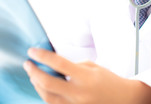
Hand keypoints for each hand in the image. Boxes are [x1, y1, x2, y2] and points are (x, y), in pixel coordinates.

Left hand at [23, 48, 150, 103]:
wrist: (123, 99)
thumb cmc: (108, 80)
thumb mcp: (93, 67)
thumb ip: (73, 66)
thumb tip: (53, 65)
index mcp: (85, 77)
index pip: (59, 64)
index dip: (43, 56)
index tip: (32, 51)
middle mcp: (78, 93)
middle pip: (48, 83)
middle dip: (33, 72)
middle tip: (27, 63)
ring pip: (47, 97)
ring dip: (36, 84)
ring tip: (33, 74)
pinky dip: (45, 94)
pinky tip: (42, 86)